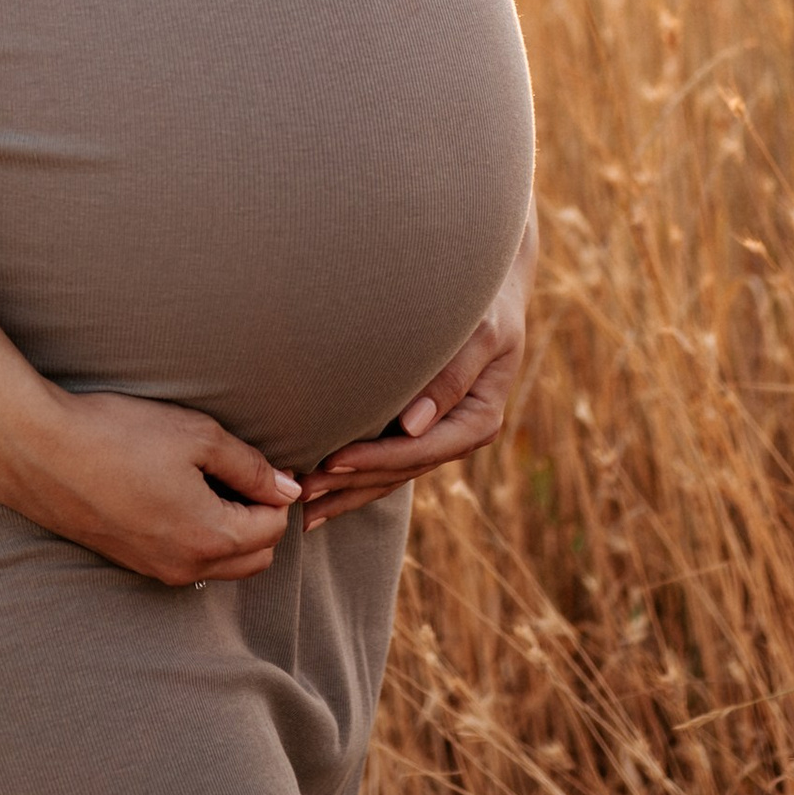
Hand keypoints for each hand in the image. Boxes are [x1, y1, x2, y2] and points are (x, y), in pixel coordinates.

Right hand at [0, 388, 299, 588]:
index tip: (263, 462)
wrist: (39, 449)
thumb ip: (251, 466)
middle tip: (241, 474)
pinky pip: (184, 561)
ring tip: (207, 481)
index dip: (277, 492)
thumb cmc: (118, 435)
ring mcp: (154, 570)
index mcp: (209, 537)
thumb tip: (287, 489)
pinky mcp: (129, 562)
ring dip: (230, 532)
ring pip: (219, 565)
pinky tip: (173, 494)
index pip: (274, 528)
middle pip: (254, 558)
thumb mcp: (197, 435)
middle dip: (260, 520)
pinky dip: (196, 537)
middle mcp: (185, 567)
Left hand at [301, 211, 536, 529]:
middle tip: (302, 491)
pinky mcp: (419, 427)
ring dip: (346, 492)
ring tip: (303, 508)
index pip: (419, 450)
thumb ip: (452, 377)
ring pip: (389, 475)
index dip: (375, 460)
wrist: (492, 286)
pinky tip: (321, 492)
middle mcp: (457, 434)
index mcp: (477, 419)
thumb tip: (414, 424)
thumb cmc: (486, 300)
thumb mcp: (483, 332)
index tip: (331, 462)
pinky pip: (386, 460)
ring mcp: (438, 435)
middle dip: (350, 484)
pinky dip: (354, 477)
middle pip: (399, 471)